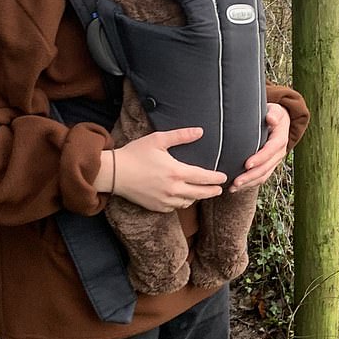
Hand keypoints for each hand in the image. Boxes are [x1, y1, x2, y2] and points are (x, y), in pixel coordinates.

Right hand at [112, 127, 226, 211]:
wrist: (114, 173)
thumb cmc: (135, 154)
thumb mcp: (158, 140)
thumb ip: (181, 136)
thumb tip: (200, 131)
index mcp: (176, 172)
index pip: (203, 177)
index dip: (216, 178)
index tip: (223, 177)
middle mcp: (173, 189)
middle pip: (200, 193)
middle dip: (212, 191)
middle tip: (219, 189)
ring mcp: (165, 200)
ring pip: (188, 202)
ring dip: (197, 197)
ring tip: (201, 192)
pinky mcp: (156, 207)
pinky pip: (175, 207)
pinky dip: (182, 202)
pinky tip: (183, 198)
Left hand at [228, 104, 289, 191]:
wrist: (279, 121)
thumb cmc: (273, 114)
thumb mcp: (275, 110)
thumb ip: (273, 113)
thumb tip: (271, 119)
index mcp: (280, 139)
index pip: (270, 150)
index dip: (260, 159)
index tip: (247, 164)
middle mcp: (279, 152)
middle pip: (266, 168)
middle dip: (251, 176)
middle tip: (236, 181)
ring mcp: (274, 161)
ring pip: (263, 176)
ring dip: (248, 183)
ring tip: (233, 187)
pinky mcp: (269, 166)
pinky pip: (260, 178)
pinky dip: (248, 184)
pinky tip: (235, 187)